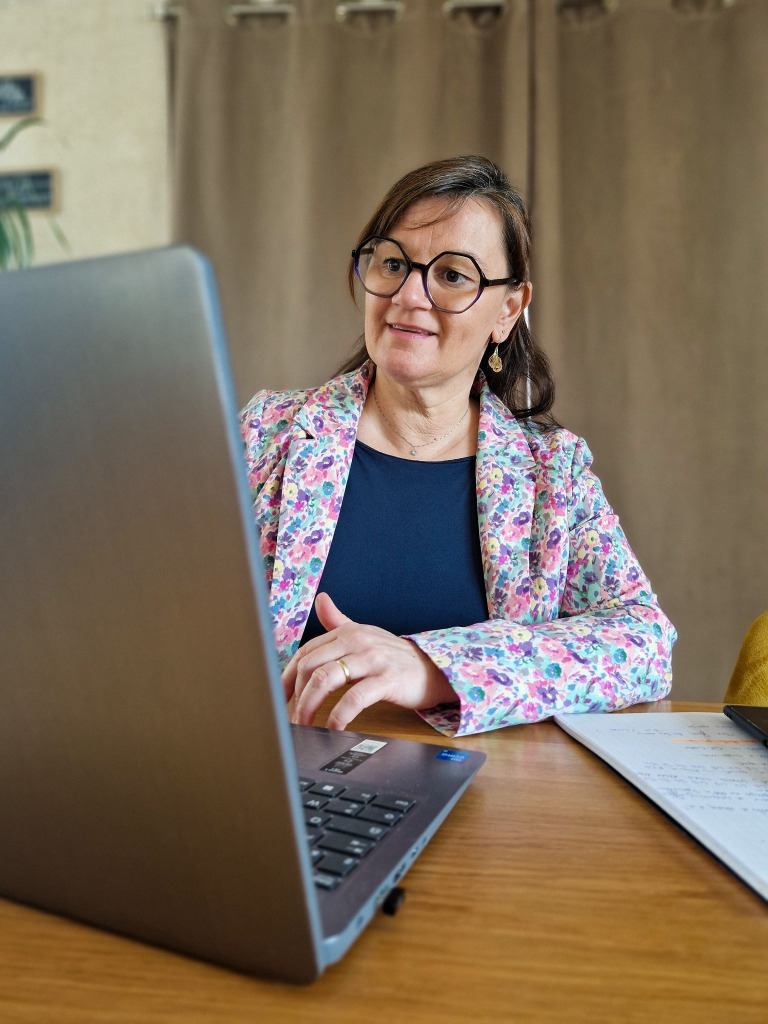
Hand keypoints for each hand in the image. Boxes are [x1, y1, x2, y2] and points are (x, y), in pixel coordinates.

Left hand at [282, 593, 455, 730]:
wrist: (433, 669)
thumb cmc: (394, 656)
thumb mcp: (365, 634)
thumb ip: (339, 620)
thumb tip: (320, 599)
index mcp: (347, 632)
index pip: (306, 652)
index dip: (287, 677)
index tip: (279, 697)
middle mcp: (357, 641)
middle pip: (311, 666)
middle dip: (296, 695)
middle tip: (291, 717)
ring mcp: (372, 659)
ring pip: (326, 680)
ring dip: (309, 706)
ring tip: (304, 724)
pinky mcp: (386, 679)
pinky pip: (354, 698)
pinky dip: (338, 716)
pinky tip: (333, 728)